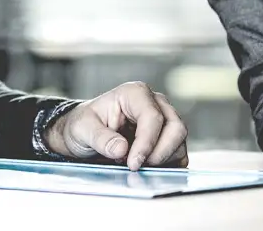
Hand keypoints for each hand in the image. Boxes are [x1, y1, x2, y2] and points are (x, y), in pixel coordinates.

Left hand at [43, 82, 187, 169]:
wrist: (85, 133)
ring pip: (180, 142)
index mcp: (135, 93)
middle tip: (136, 167)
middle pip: (176, 128)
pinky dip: (168, 165)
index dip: (146, 143)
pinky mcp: (168, 138)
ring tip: (134, 164)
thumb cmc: (85, 125)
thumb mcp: (83, 129)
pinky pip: (179, 154)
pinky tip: (145, 168)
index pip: (153, 117)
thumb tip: (122, 149)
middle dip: (159, 153)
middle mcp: (155, 103)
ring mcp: (165, 120)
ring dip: (162, 160)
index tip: (133, 164)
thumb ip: (100, 138)